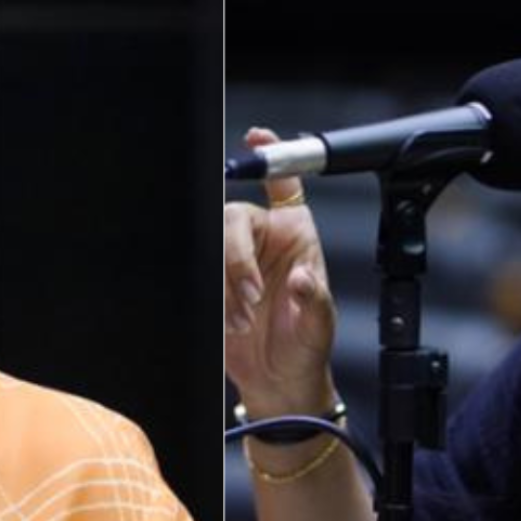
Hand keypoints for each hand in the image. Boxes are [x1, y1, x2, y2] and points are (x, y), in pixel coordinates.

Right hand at [224, 127, 338, 413]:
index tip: (257, 137)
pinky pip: (201, 273)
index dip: (271, 154)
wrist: (279, 383)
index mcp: (296, 235)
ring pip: (212, 246)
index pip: (285, 185)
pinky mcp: (212, 284)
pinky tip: (229, 320)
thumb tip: (303, 279)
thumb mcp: (320, 327)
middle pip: (233, 218)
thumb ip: (314, 300)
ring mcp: (234, 261)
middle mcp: (263, 240)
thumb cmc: (306, 348)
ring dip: (224, 283)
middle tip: (250, 294)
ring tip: (244, 318)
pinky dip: (212, 296)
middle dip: (236, 256)